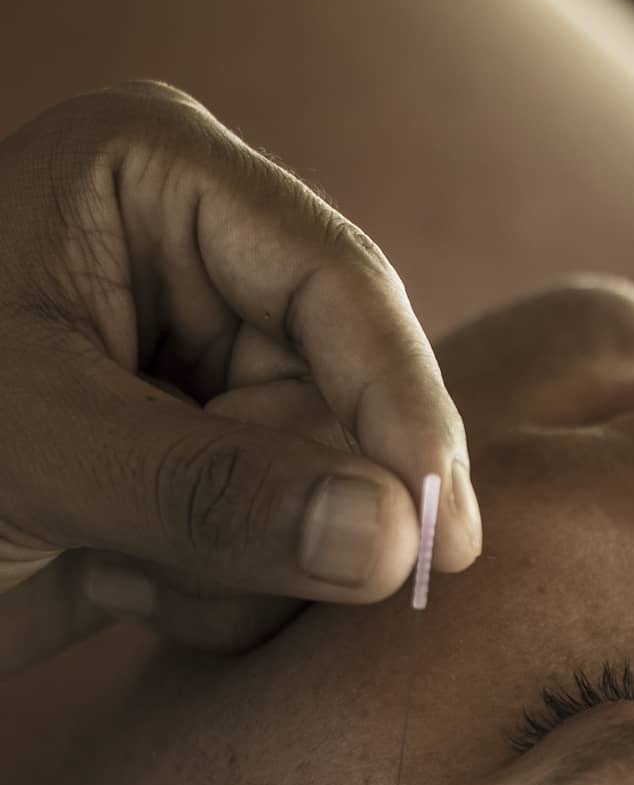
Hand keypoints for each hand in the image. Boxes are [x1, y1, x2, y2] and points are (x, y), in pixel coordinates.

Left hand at [0, 80, 482, 674]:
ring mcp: (209, 377)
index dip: (403, 409)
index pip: (339, 284)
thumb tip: (398, 543)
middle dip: (292, 504)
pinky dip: (221, 598)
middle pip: (349, 400)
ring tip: (120, 575)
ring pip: (332, 490)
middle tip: (193, 572)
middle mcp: (204, 271)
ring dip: (241, 568)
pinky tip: (116, 586)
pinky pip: (292, 546)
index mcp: (159, 186)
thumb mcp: (31, 449)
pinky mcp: (208, 472)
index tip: (441, 534)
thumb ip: (212, 494)